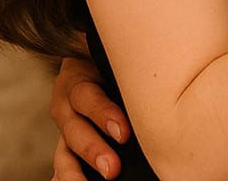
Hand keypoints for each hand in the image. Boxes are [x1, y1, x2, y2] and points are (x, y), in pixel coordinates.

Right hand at [49, 52, 128, 180]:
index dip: (103, 115)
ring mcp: (64, 126)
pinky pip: (61, 162)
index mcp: (78, 78)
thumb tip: (166, 85)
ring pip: (64, 151)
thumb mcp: (118, 59)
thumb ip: (133, 71)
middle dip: (93, 150)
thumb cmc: (115, 61)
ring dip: (76, 172)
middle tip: (112, 169)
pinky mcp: (65, 144)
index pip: (87, 97)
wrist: (90, 59)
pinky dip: (64, 176)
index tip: (124, 134)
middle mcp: (67, 104)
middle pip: (74, 129)